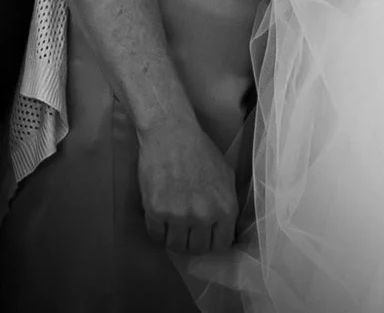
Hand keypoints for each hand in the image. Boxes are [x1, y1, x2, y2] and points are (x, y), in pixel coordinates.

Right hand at [136, 117, 239, 254]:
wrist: (172, 134)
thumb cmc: (202, 152)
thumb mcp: (227, 177)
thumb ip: (226, 205)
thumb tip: (224, 228)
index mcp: (225, 209)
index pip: (220, 245)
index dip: (212, 242)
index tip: (206, 237)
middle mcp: (204, 216)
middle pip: (197, 249)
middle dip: (192, 242)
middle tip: (187, 232)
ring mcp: (179, 216)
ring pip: (176, 246)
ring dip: (174, 240)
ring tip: (173, 227)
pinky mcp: (156, 211)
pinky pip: (156, 236)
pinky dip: (158, 233)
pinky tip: (160, 222)